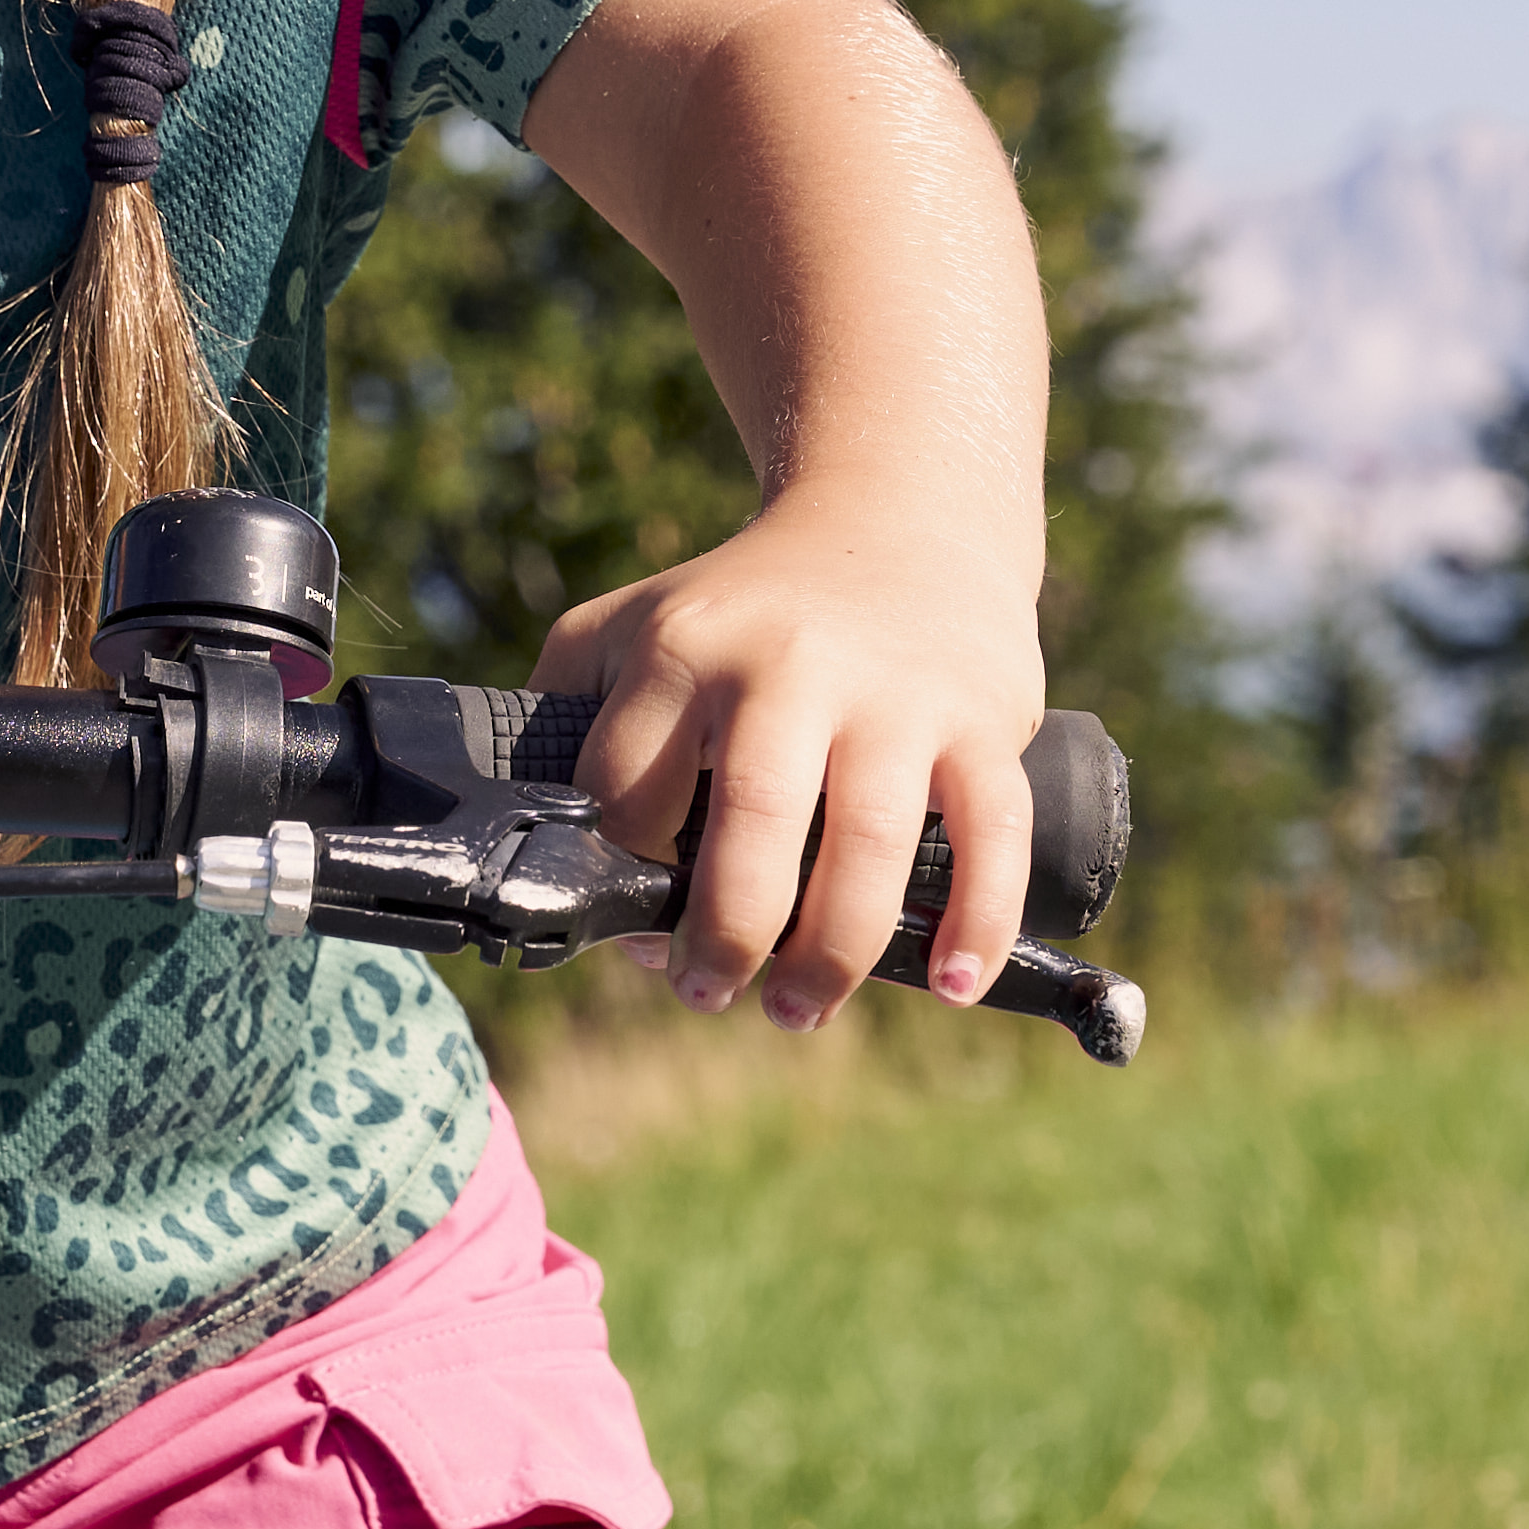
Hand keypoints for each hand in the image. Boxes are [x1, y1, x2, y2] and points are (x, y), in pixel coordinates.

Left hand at [536, 484, 1045, 1029]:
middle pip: (751, 819)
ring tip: (799, 1009)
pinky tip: (953, 986)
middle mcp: (789, 664)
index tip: (641, 939)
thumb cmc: (748, 605)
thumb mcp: (635, 620)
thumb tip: (536, 845)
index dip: (622, 879)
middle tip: (710, 991)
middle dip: (725, 932)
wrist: (902, 519)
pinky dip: (977, 919)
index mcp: (686, 647)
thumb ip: (570, 709)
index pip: (632, 792)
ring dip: (834, 952)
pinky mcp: (981, 718)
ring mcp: (894, 692)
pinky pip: (992, 831)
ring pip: (871, 840)